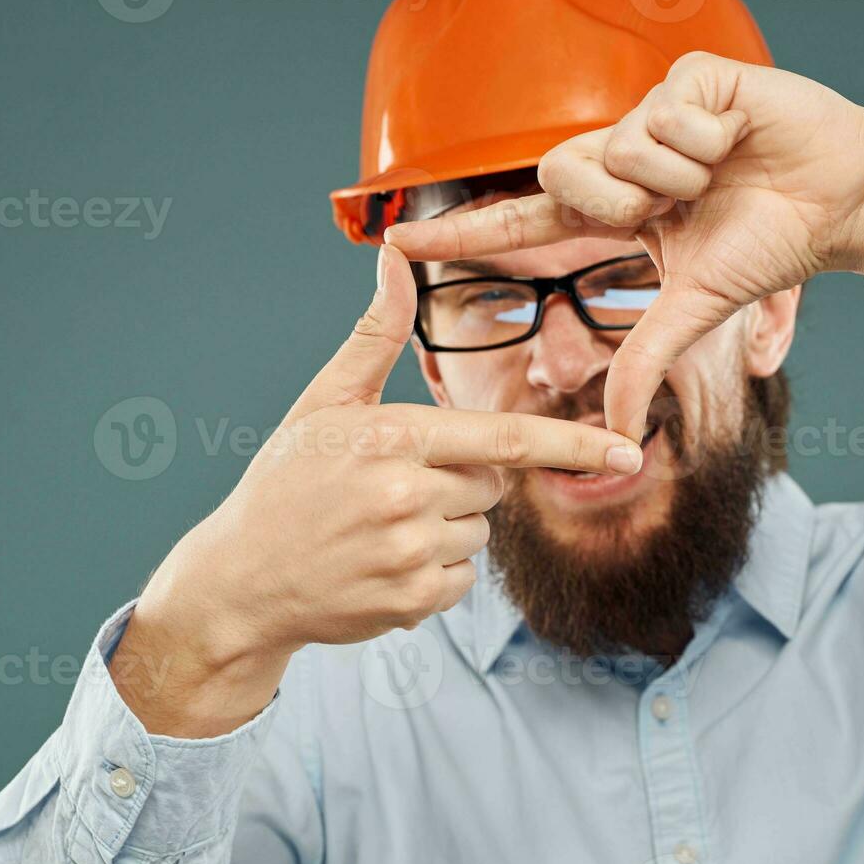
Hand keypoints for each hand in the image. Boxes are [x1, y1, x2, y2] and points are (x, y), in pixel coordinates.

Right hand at [114, 245, 642, 735]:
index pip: (502, 439)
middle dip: (460, 480)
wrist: (239, 581)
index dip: (570, 444)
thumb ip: (375, 334)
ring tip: (380, 529)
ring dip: (446, 528)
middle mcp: (404, 496)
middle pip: (492, 484)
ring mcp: (409, 554)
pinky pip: (462, 579)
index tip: (624, 449)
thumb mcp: (323, 401)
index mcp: (390, 437)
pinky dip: (436, 574)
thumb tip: (397, 259)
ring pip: (479, 531)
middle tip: (393, 487)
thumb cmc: (283, 483)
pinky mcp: (411, 604)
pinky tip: (383, 564)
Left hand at [386, 51, 863, 440]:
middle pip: (564, 176)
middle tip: (681, 205)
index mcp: (612, 210)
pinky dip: (708, 139)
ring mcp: (651, 114)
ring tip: (721, 172)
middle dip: (620, 201)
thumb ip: (646, 361)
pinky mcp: (688, 78)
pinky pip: (666, 113)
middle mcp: (619, 159)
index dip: (460, 231)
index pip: (521, 223)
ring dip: (677, 176)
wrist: (845, 200)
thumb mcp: (695, 307)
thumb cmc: (770, 242)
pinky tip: (738, 138)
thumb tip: (618, 432)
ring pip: (617, 145)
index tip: (396, 238)